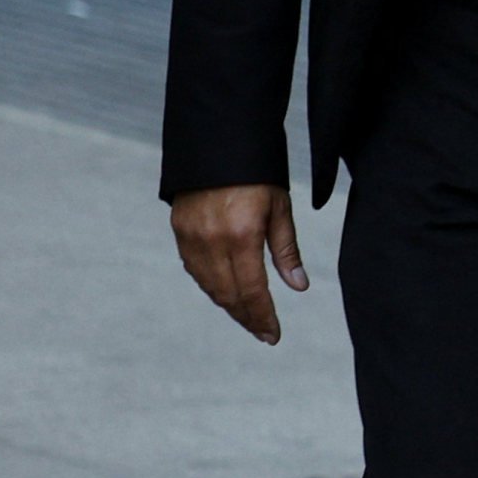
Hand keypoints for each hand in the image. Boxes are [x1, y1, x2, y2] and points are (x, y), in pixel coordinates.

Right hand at [169, 184, 306, 344]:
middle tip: (263, 333)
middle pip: (228, 295)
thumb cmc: (257, 173)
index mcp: (242, 236)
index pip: (253, 291)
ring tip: (248, 318)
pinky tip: (225, 292)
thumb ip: (286, 250)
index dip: (263, 317)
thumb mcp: (280, 208)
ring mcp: (191, 238)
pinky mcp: (179, 231)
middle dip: (247, 318)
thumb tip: (299, 286)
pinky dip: (211, 286)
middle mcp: (212, 242)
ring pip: (209, 285)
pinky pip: (195, 269)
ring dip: (228, 305)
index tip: (273, 336)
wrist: (215, 142)